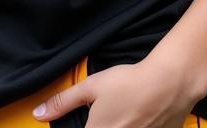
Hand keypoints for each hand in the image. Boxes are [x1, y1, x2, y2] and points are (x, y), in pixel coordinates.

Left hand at [33, 58, 193, 127]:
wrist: (168, 84)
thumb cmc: (127, 83)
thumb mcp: (90, 87)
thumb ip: (63, 102)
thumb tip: (38, 114)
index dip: (81, 127)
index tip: (87, 121)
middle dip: (97, 125)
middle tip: (106, 113)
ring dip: (116, 126)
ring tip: (121, 115)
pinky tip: (134, 121)